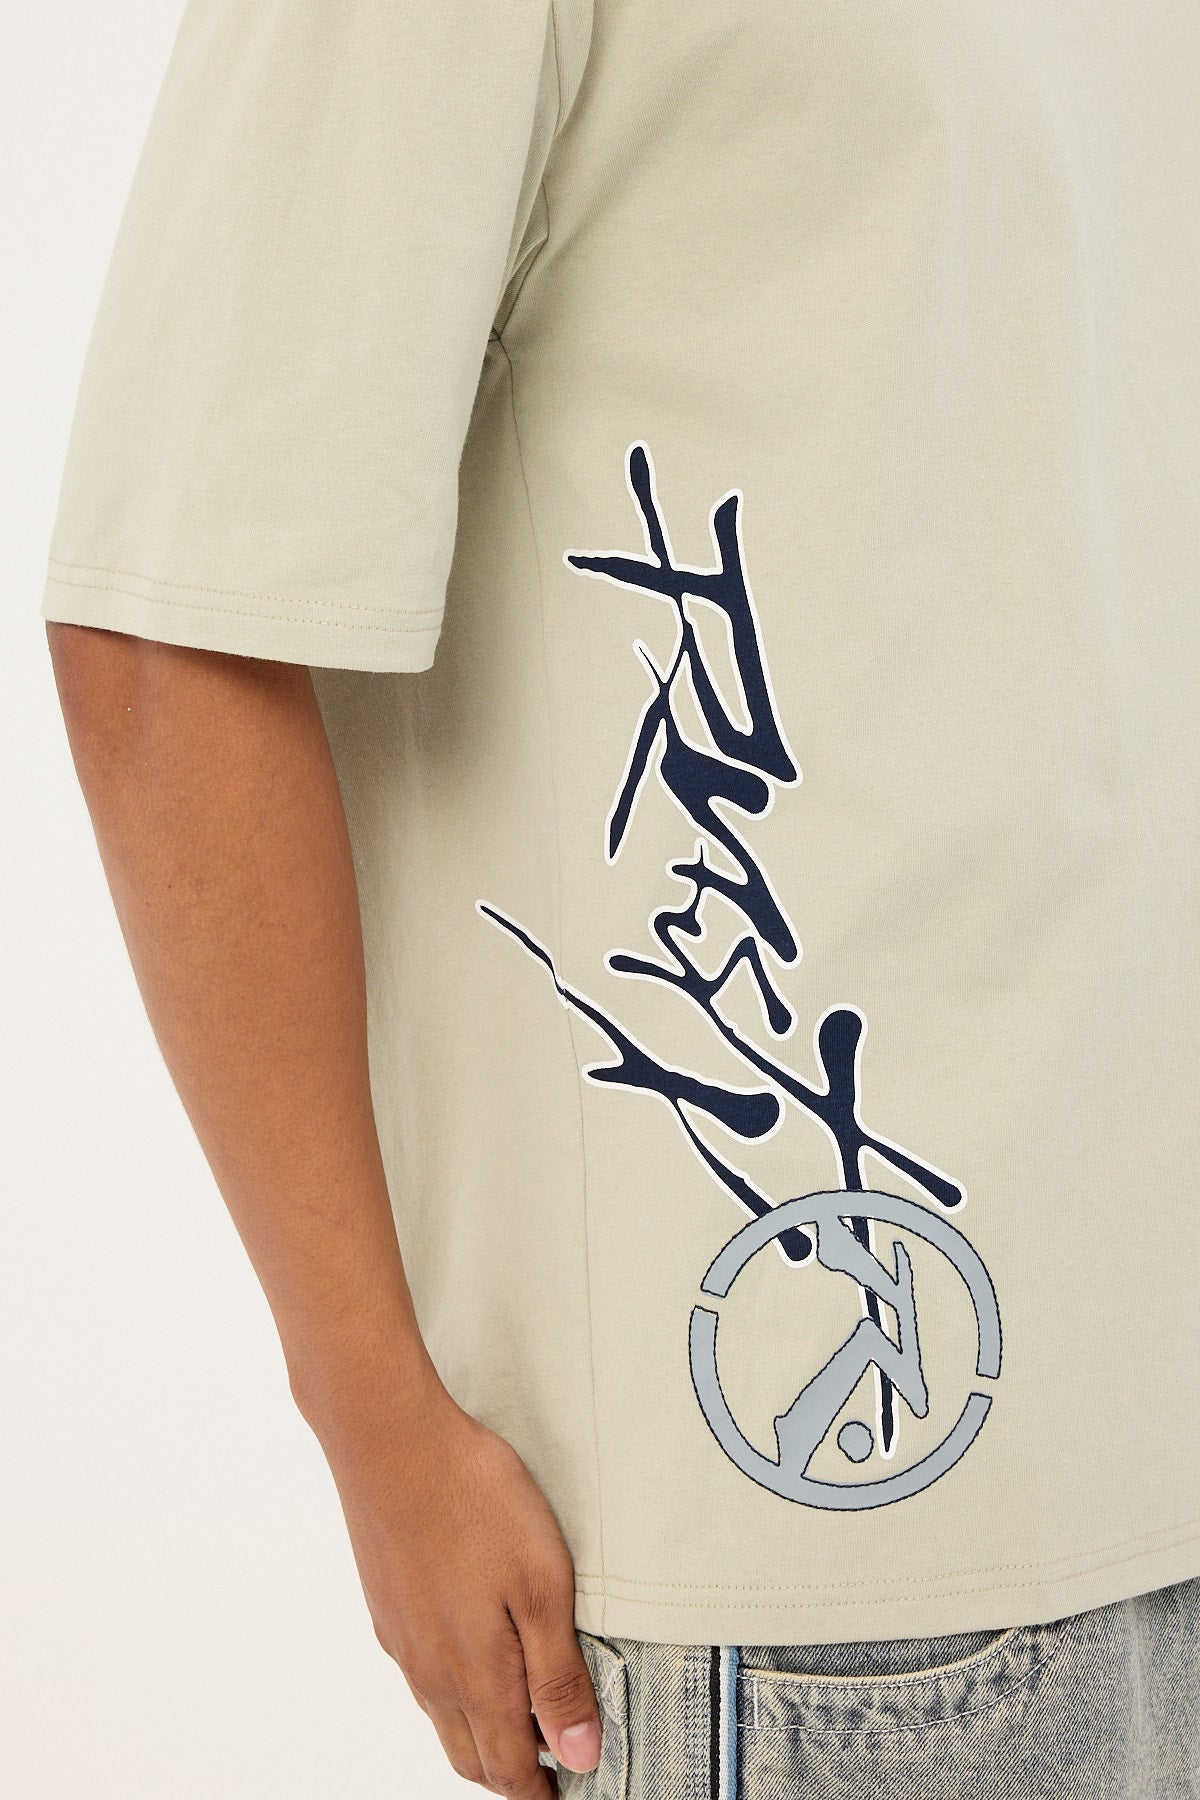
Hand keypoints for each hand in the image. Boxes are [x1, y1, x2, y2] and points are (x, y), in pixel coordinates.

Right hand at [312, 1369, 601, 1796]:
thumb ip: (558, 1675)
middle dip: (511, 1770)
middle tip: (551, 1759)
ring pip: (442, 1716)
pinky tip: (474, 1650)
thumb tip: (576, 1755)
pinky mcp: (387, 1605)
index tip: (569, 1787)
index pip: (507, 1768)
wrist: (391, 1440)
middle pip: (470, 1755)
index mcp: (475, 1675)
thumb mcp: (542, 1585)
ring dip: (481, 1729)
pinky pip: (421, 1675)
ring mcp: (402, 1639)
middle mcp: (430, 1671)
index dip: (541, 1790)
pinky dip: (453, 1689)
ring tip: (522, 1708)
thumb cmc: (473, 1500)